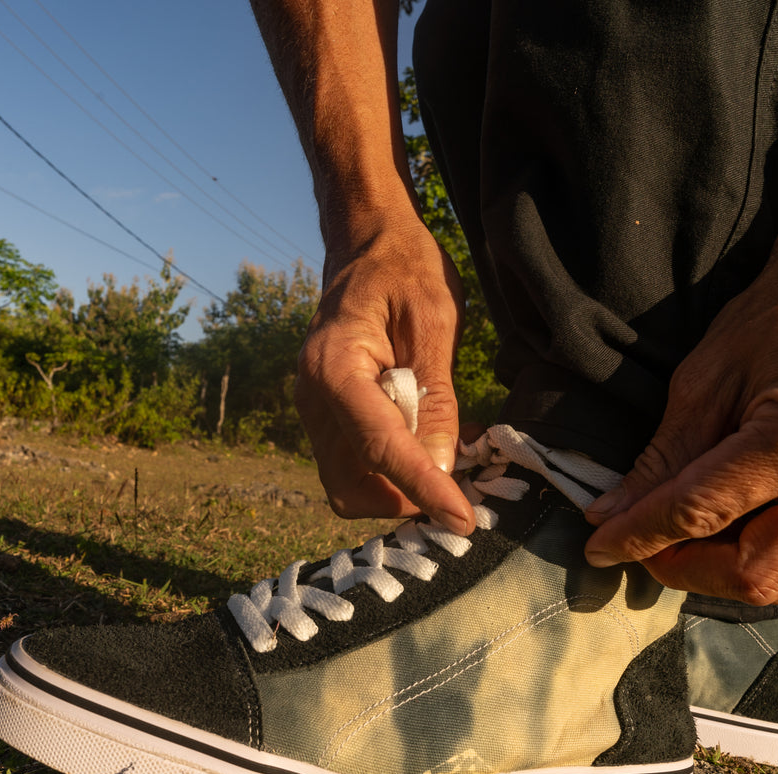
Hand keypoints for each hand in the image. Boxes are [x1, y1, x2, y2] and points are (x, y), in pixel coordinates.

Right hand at [296, 218, 475, 534]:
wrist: (369, 248)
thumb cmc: (405, 270)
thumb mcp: (435, 321)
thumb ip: (435, 396)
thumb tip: (440, 467)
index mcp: (333, 366)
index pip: (379, 447)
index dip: (423, 489)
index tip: (463, 520)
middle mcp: (311, 398)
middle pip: (355, 484)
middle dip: (408, 500)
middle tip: (466, 485)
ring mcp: (313, 414)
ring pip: (351, 488)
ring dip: (402, 493)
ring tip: (453, 459)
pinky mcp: (326, 422)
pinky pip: (355, 469)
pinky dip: (394, 475)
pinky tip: (432, 446)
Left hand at [583, 253, 777, 603]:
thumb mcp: (707, 376)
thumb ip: (663, 458)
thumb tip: (612, 516)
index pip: (707, 511)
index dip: (643, 535)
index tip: (600, 547)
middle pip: (756, 573)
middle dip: (687, 568)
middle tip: (644, 545)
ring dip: (721, 568)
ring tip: (682, 534)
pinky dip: (761, 553)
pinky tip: (732, 523)